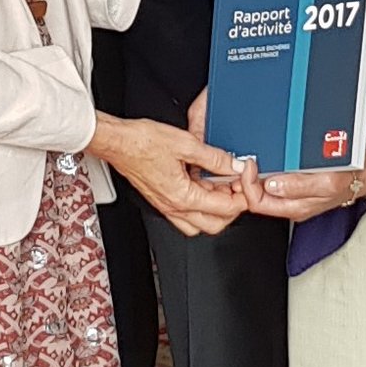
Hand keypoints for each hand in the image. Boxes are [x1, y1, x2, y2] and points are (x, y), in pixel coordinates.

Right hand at [90, 113, 248, 234]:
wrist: (117, 142)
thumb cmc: (141, 143)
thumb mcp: (187, 144)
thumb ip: (216, 158)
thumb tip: (235, 165)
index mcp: (183, 197)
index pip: (225, 208)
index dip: (242, 196)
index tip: (248, 181)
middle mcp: (174, 207)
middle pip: (215, 224)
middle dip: (232, 207)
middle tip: (238, 186)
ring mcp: (166, 206)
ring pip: (200, 223)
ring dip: (216, 209)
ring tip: (222, 186)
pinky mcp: (161, 200)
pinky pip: (186, 214)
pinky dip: (200, 204)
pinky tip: (203, 185)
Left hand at [245, 162, 358, 221]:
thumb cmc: (351, 178)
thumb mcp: (327, 182)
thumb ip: (299, 186)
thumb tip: (272, 185)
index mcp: (296, 208)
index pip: (260, 203)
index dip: (249, 186)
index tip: (250, 166)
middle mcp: (292, 205)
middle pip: (258, 198)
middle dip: (248, 181)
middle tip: (247, 162)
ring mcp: (293, 196)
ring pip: (265, 190)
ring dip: (256, 176)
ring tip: (253, 162)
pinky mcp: (297, 185)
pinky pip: (274, 181)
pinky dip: (267, 171)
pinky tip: (266, 163)